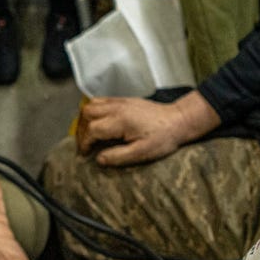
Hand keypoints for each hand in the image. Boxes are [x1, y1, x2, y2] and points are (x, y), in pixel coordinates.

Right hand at [75, 91, 220, 165]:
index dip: (84, 143)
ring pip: (91, 104)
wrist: (179, 120)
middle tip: (84, 144)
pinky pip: (101, 100)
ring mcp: (120, 101)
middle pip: (87, 113)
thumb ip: (118, 156)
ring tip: (88, 133)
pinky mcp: (124, 100)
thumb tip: (99, 159)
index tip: (85, 154)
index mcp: (120, 121)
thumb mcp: (142, 153)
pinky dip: (94, 111)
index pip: (92, 129)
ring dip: (85, 119)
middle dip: (81, 130)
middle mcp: (117, 108)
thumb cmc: (163, 138)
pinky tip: (98, 122)